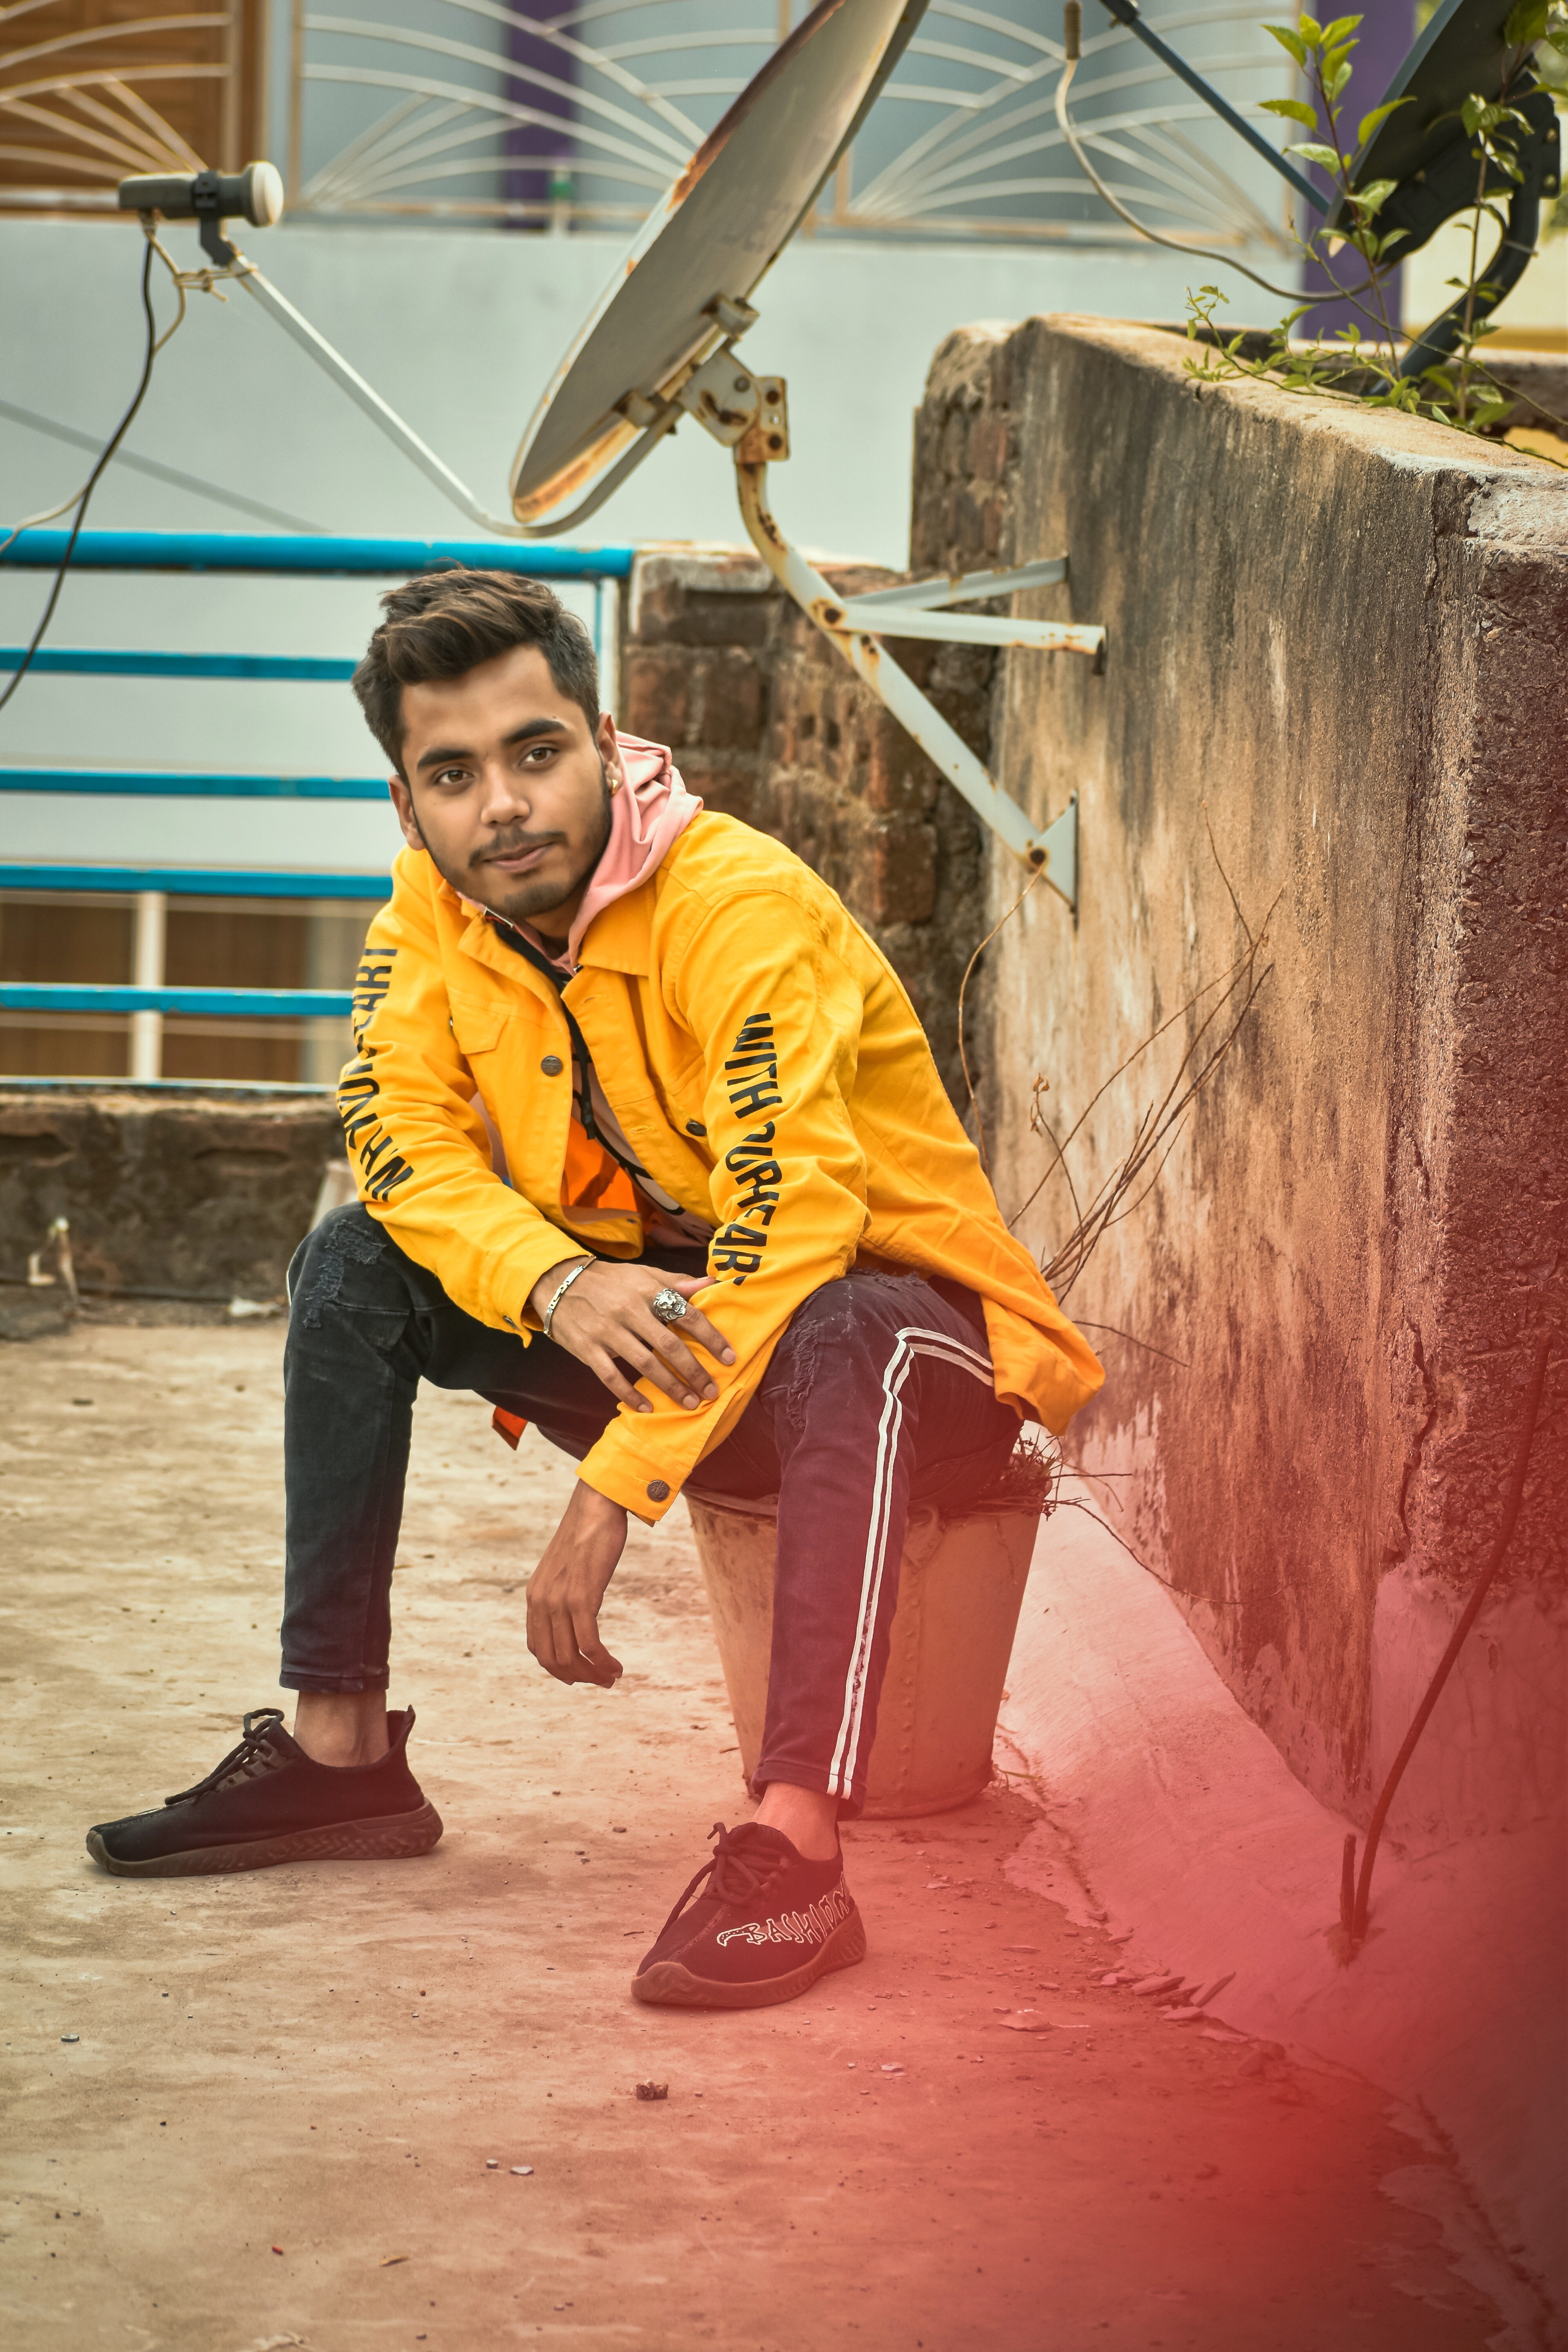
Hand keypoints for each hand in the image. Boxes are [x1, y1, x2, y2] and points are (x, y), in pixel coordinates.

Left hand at [526, 1482, 628, 1686]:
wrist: (596, 1505)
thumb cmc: (588, 1534)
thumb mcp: (566, 1569)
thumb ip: (564, 1592)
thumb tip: (576, 1612)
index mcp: (535, 1596)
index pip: (538, 1648)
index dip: (558, 1669)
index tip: (581, 1674)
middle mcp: (541, 1601)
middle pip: (552, 1659)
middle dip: (578, 1678)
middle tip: (602, 1682)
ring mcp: (559, 1600)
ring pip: (570, 1656)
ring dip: (593, 1674)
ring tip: (612, 1677)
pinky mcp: (581, 1596)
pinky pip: (589, 1643)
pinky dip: (602, 1662)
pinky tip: (616, 1667)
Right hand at [530, 1256, 735, 1414]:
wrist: (559, 1284)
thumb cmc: (609, 1282)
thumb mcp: (643, 1274)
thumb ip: (676, 1282)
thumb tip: (711, 1283)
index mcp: (647, 1290)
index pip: (687, 1314)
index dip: (711, 1337)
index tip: (729, 1358)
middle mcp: (629, 1310)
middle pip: (669, 1345)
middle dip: (694, 1371)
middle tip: (712, 1391)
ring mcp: (607, 1331)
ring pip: (644, 1364)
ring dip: (670, 1386)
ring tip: (690, 1403)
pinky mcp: (588, 1349)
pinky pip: (612, 1377)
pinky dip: (630, 1395)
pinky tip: (647, 1407)